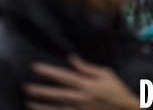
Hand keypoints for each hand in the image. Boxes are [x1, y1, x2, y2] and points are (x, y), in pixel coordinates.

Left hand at [24, 54, 139, 109]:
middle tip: (26, 87)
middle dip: (40, 90)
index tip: (36, 67)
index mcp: (88, 85)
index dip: (49, 72)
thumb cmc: (116, 90)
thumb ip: (86, 67)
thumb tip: (71, 58)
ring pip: (57, 109)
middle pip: (57, 94)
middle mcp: (82, 98)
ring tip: (29, 102)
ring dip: (42, 106)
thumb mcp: (105, 73)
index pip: (64, 77)